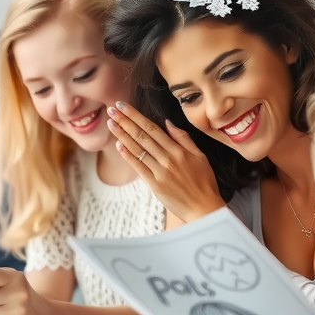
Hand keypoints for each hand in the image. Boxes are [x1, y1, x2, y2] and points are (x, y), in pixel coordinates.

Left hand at [106, 102, 223, 221]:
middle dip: (125, 121)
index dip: (136, 116)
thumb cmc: (204, 182)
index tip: (123, 106)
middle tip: (112, 110)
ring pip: (138, 149)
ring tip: (111, 124)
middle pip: (142, 136)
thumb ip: (184, 138)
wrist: (204, 208)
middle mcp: (168, 158)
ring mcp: (160, 172)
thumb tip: (168, 122)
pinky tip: (118, 145)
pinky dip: (128, 155)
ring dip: (122, 135)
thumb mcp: (200, 156)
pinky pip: (139, 167)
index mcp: (178, 149)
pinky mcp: (155, 185)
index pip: (152, 128)